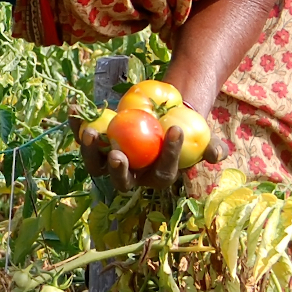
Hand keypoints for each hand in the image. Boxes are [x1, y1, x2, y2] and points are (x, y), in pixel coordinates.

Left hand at [72, 115, 226, 191]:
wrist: (160, 116)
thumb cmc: (183, 128)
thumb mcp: (201, 136)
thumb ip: (211, 146)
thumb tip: (217, 153)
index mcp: (158, 176)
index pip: (164, 171)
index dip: (170, 154)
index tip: (175, 130)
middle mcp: (132, 175)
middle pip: (121, 181)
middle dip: (117, 171)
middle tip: (116, 154)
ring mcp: (110, 162)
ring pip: (96, 165)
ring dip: (90, 152)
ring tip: (90, 132)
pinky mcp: (96, 145)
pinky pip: (84, 139)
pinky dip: (77, 126)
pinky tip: (74, 110)